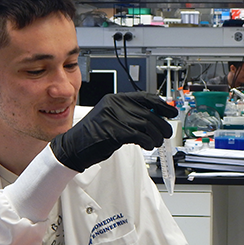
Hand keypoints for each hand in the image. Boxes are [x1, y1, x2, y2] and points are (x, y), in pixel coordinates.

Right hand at [48, 92, 177, 171]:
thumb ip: (128, 115)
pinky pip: (139, 135)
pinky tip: (147, 145)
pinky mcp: (114, 132)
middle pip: (148, 112)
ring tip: (155, 142)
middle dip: (161, 124)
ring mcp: (113, 118)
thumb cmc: (90, 136)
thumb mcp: (109, 119)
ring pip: (146, 124)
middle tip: (165, 133)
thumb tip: (152, 119)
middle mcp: (114, 105)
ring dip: (155, 136)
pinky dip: (147, 142)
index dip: (161, 105)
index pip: (144, 97)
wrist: (72, 147)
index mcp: (114, 99)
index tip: (171, 112)